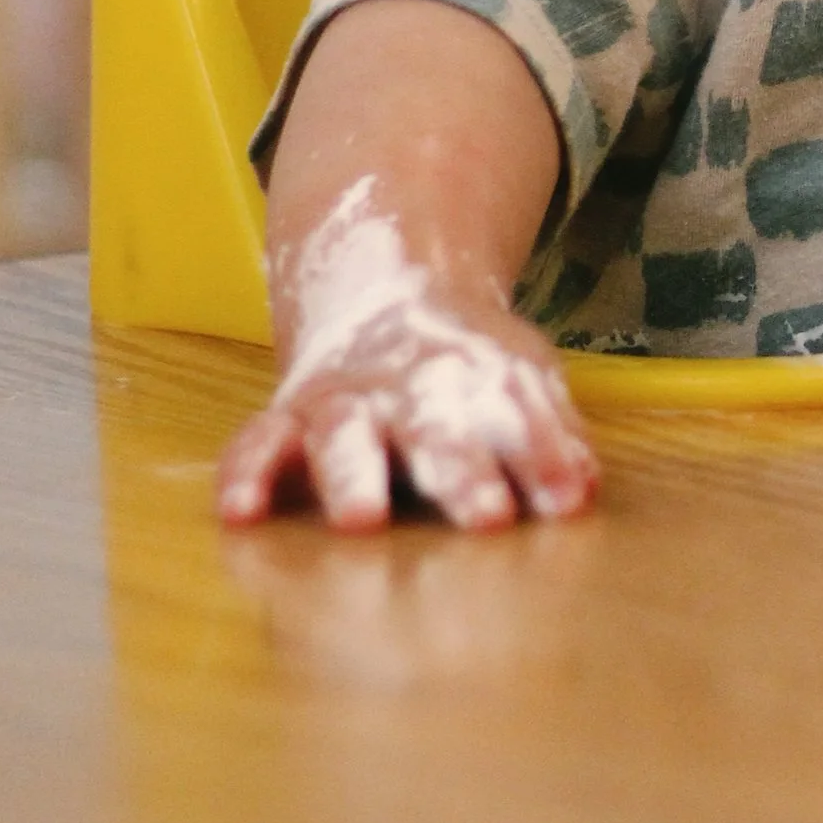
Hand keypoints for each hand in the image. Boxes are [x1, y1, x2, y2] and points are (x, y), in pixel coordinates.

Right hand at [217, 198, 598, 531]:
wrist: (387, 303)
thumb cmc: (465, 369)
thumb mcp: (518, 381)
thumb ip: (551, 436)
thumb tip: (582, 492)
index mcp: (477, 381)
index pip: (516, 417)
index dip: (544, 456)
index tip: (566, 501)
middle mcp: (408, 392)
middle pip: (437, 430)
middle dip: (462, 473)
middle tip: (488, 517)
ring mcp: (345, 403)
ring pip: (346, 436)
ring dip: (356, 476)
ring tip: (363, 519)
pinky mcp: (287, 421)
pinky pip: (257, 445)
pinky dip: (245, 475)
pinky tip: (240, 513)